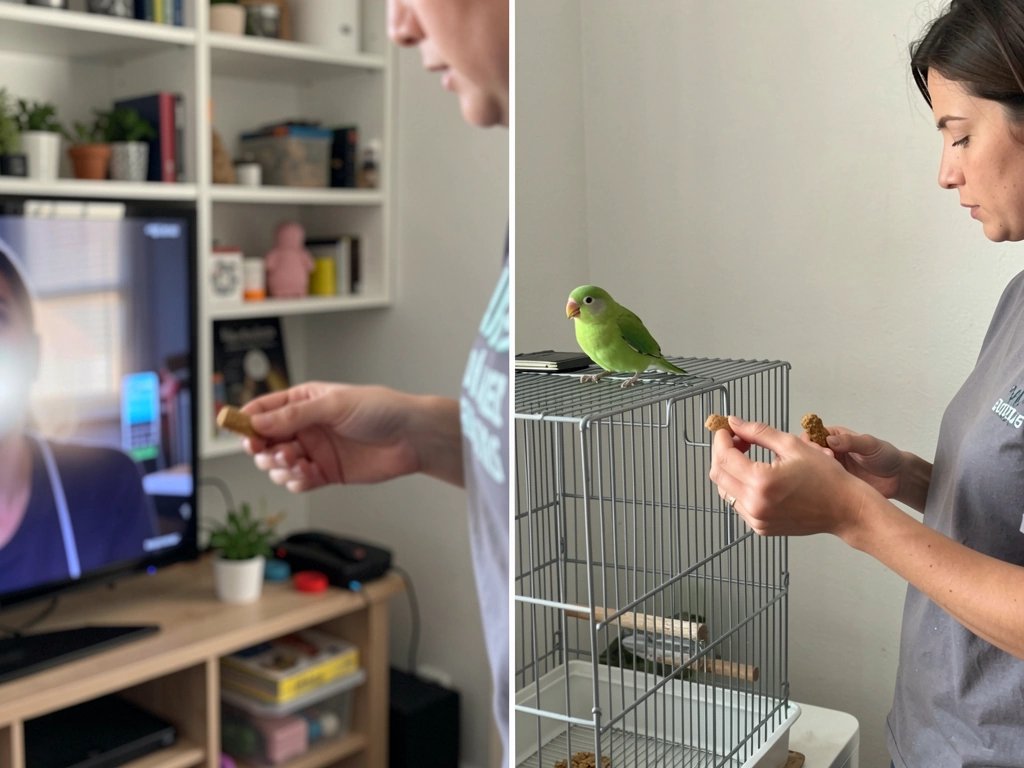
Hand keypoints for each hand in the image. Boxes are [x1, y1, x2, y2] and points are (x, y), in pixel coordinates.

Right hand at [240, 382, 428, 491]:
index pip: (263, 410)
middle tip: (271, 452)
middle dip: (262, 449)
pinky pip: (297, 482)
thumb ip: (295, 416)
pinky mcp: (325, 473)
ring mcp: (314, 450)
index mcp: (304, 401)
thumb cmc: (381, 410)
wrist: (411, 437)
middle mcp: (305, 426)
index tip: (240, 431)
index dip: (247, 421)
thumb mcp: (334, 405)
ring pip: (277, 465)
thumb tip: (259, 422)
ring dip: (279, 467)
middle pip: (264, 442)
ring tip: (296, 461)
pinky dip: (297, 480)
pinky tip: (309, 473)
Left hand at [709, 416, 871, 540]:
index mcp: (762, 482)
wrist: (845, 509)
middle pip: (718, 474)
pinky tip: (756, 475)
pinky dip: (740, 487)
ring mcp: (757, 520)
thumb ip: (758, 432)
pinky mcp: (761, 528)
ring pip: (725, 490)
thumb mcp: (792, 445)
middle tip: (738, 440)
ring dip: (730, 470)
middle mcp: (755, 505)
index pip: (723, 457)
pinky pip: (738, 504)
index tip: (726, 429)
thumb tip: (734, 423)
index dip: (721, 439)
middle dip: (722, 452)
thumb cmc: (826, 478)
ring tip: (748, 455)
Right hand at [812, 426, 903, 499]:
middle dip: (812, 457)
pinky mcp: (833, 483)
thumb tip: (829, 440)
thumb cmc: (886, 456)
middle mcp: (829, 451)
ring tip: (829, 475)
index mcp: (835, 437)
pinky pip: (819, 483)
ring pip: (811, 468)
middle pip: (807, 452)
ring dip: (814, 471)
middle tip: (828, 463)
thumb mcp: (870, 445)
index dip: (811, 442)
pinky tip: (826, 487)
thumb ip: (851, 442)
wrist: (898, 479)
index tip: (823, 451)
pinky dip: (818, 484)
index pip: (812, 435)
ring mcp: (830, 468)